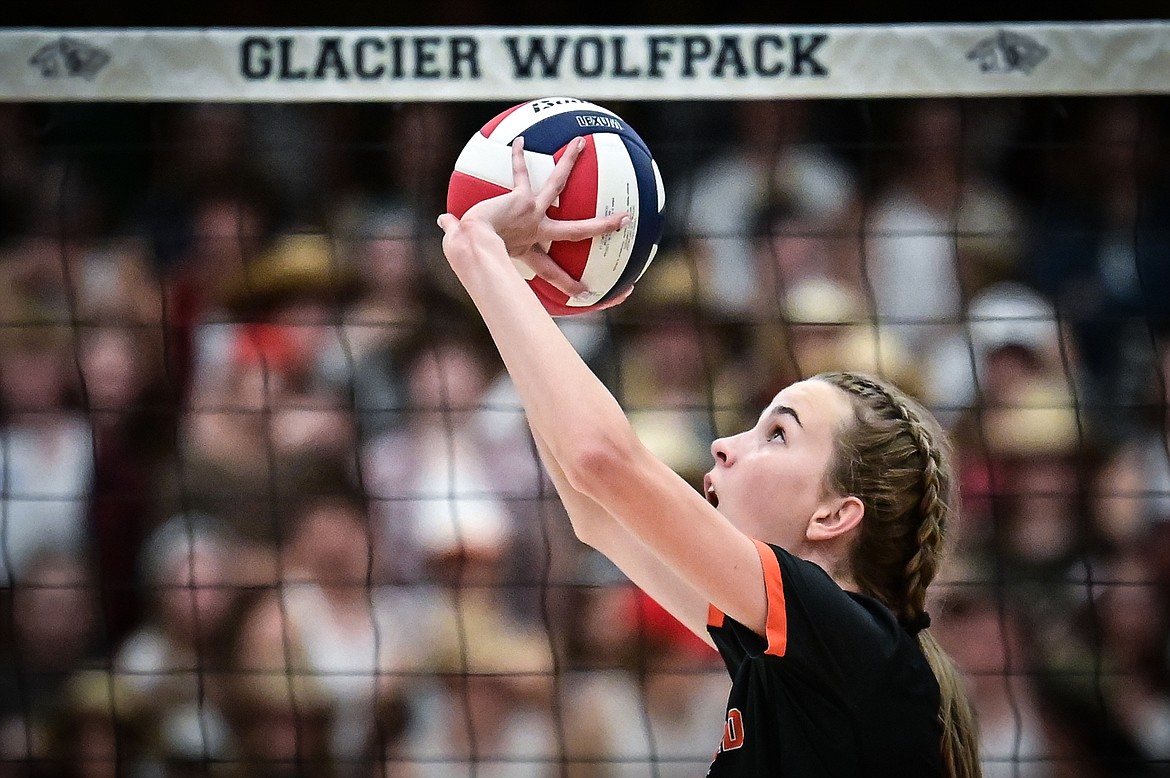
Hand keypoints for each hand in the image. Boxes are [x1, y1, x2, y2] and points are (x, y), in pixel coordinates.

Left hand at [437, 136, 628, 296]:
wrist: (472, 245)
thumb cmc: (469, 255)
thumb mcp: (464, 248)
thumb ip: (455, 231)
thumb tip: (443, 219)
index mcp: (530, 251)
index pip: (552, 273)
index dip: (569, 285)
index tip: (586, 294)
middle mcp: (538, 231)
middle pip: (577, 230)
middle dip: (602, 226)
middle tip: (624, 220)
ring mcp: (533, 214)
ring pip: (557, 185)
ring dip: (569, 162)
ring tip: (581, 143)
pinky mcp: (522, 200)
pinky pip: (522, 173)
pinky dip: (517, 157)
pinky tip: (519, 140)